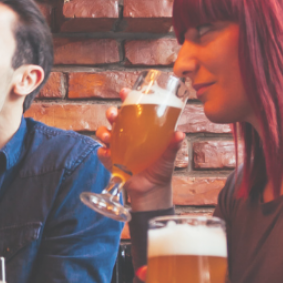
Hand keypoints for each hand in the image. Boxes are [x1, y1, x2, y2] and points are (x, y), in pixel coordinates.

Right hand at [96, 89, 182, 210]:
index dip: (126, 99)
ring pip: (104, 133)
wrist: (153, 191)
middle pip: (114, 119)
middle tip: (113, 115)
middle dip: (110, 113)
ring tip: (108, 137)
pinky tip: (106, 153)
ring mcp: (117, 148)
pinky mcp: (111, 161)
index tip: (124, 91)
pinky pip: (102, 154)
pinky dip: (102, 152)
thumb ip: (173, 145)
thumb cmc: (161, 169)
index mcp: (139, 129)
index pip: (131, 109)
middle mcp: (126, 136)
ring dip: (103, 132)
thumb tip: (180, 133)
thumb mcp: (169, 155)